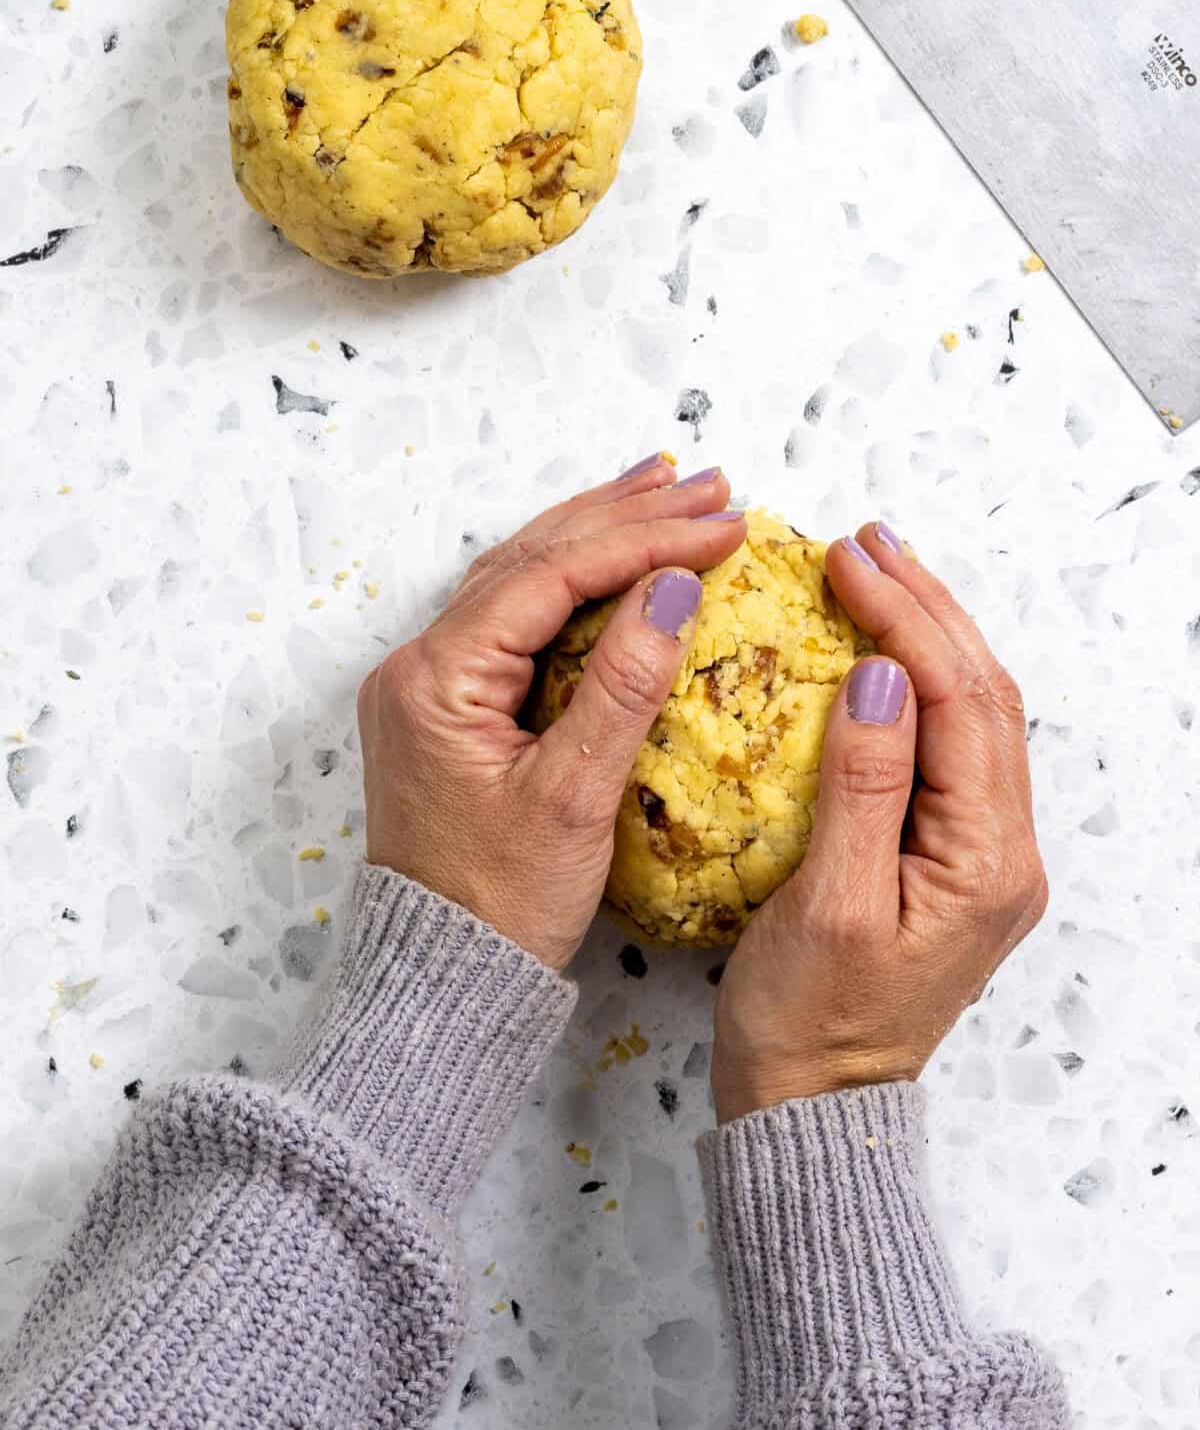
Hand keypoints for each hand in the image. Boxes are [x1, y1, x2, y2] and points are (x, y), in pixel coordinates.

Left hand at [357, 457, 746, 969]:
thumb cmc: (503, 904)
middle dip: (625, 514)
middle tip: (711, 484)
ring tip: (666, 489)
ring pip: (521, 577)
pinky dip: (570, 579)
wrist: (440, 981)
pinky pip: (515, 616)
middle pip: (533, 557)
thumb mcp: (573, 799)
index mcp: (438, 678)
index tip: (725, 523)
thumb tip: (675, 587)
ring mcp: (429, 682)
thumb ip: (624, 686)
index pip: (553, 574)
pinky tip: (611, 561)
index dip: (645, 541)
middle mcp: (420, 664)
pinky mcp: (449, 706)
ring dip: (597, 531)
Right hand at [711, 521, 1047, 1120]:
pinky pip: (942, 747)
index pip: (960, 702)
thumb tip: (882, 677)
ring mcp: (981, 855)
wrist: (812, 1107)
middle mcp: (1003, 851)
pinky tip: (874, 653)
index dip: (907, 618)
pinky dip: (912, 685)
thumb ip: (862, 786)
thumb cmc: (810, 1022)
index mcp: (986, 860)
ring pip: (968, 714)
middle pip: (981, 695)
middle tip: (867, 540)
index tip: (848, 559)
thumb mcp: (826, 905)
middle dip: (927, 607)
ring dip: (926, 636)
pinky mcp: (947, 860)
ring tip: (876, 571)